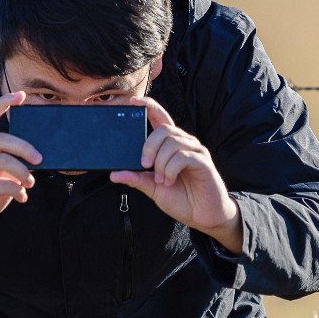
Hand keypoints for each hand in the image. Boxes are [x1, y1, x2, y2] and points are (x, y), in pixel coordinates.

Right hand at [0, 91, 39, 265]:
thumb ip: (9, 162)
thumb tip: (36, 156)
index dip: (3, 103)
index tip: (20, 95)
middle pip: (1, 138)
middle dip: (25, 148)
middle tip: (40, 159)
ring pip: (3, 161)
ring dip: (24, 173)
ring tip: (30, 183)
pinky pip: (3, 184)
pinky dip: (17, 190)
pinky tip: (21, 197)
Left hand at [110, 97, 242, 251]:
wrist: (203, 216)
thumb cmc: (182, 199)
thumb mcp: (153, 188)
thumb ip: (137, 179)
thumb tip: (114, 174)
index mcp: (171, 145)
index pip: (160, 118)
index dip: (148, 106)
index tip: (133, 101)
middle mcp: (184, 143)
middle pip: (163, 130)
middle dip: (149, 147)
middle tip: (145, 166)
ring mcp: (195, 151)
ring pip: (172, 142)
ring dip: (161, 162)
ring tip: (162, 180)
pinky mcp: (203, 161)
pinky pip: (183, 156)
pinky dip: (171, 169)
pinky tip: (170, 181)